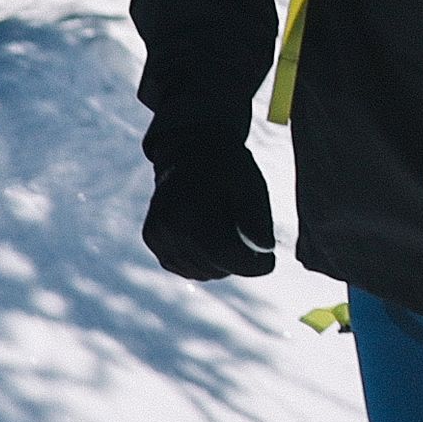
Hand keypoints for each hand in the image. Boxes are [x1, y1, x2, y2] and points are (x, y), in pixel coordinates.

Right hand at [144, 136, 274, 280]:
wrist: (188, 148)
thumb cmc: (225, 166)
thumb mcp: (250, 183)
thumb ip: (258, 218)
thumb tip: (266, 250)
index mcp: (190, 211)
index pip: (226, 257)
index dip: (253, 266)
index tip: (269, 261)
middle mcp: (167, 227)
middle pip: (216, 268)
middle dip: (238, 259)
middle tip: (248, 236)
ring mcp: (157, 235)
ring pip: (202, 272)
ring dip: (221, 261)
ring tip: (227, 229)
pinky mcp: (153, 240)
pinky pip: (186, 267)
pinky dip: (204, 259)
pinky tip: (210, 234)